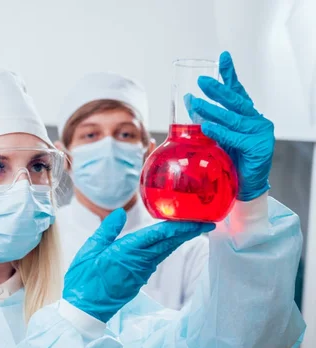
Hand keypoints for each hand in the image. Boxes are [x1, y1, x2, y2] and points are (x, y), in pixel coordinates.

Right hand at [63, 209, 213, 322]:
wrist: (86, 310)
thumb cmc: (84, 280)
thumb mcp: (89, 250)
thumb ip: (107, 230)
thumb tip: (120, 213)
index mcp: (126, 251)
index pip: (159, 235)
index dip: (181, 226)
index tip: (199, 220)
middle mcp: (139, 262)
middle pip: (169, 243)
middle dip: (188, 231)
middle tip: (206, 221)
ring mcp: (142, 272)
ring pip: (165, 251)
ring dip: (178, 239)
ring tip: (191, 227)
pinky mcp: (140, 279)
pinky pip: (156, 259)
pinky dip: (166, 248)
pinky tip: (169, 242)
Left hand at [184, 51, 273, 200]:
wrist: (246, 189)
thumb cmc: (231, 163)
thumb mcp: (219, 138)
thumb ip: (210, 123)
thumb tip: (189, 105)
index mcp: (248, 117)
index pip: (239, 92)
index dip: (230, 75)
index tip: (222, 57)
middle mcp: (257, 121)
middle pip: (235, 101)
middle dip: (217, 90)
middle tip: (200, 81)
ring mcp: (260, 133)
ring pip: (231, 118)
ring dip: (210, 110)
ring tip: (193, 102)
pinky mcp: (258, 147)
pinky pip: (233, 136)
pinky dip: (218, 130)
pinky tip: (205, 125)